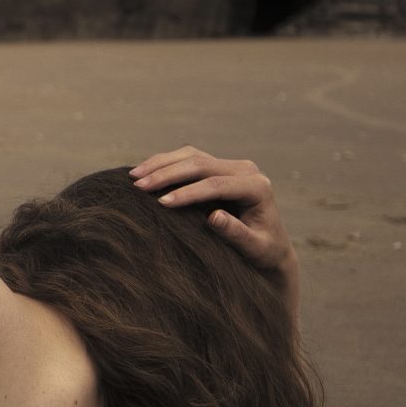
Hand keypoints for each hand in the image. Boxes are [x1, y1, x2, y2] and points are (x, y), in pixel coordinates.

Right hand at [129, 147, 297, 304]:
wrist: (271, 244)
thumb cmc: (263, 250)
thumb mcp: (254, 248)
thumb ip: (236, 233)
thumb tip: (213, 217)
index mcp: (257, 186)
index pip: (217, 184)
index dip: (188, 192)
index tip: (161, 204)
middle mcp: (245, 170)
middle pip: (201, 164)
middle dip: (167, 174)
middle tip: (139, 187)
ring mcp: (231, 165)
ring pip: (191, 155)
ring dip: (161, 164)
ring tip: (134, 176)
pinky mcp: (218, 166)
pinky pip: (189, 158)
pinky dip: (165, 163)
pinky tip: (145, 171)